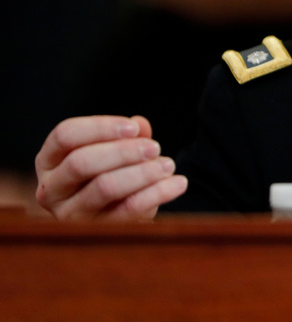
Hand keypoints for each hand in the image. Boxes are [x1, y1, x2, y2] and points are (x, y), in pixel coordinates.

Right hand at [35, 115, 186, 220]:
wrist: (118, 215)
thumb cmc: (112, 173)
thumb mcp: (116, 151)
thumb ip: (127, 135)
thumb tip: (140, 124)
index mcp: (49, 160)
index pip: (65, 135)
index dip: (100, 127)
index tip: (134, 127)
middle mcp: (51, 189)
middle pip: (81, 162)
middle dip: (123, 151)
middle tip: (155, 147)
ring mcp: (69, 215)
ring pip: (104, 187)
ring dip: (142, 173)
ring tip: (169, 165)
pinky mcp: (95, 232)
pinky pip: (128, 211)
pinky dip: (157, 193)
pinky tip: (177, 184)